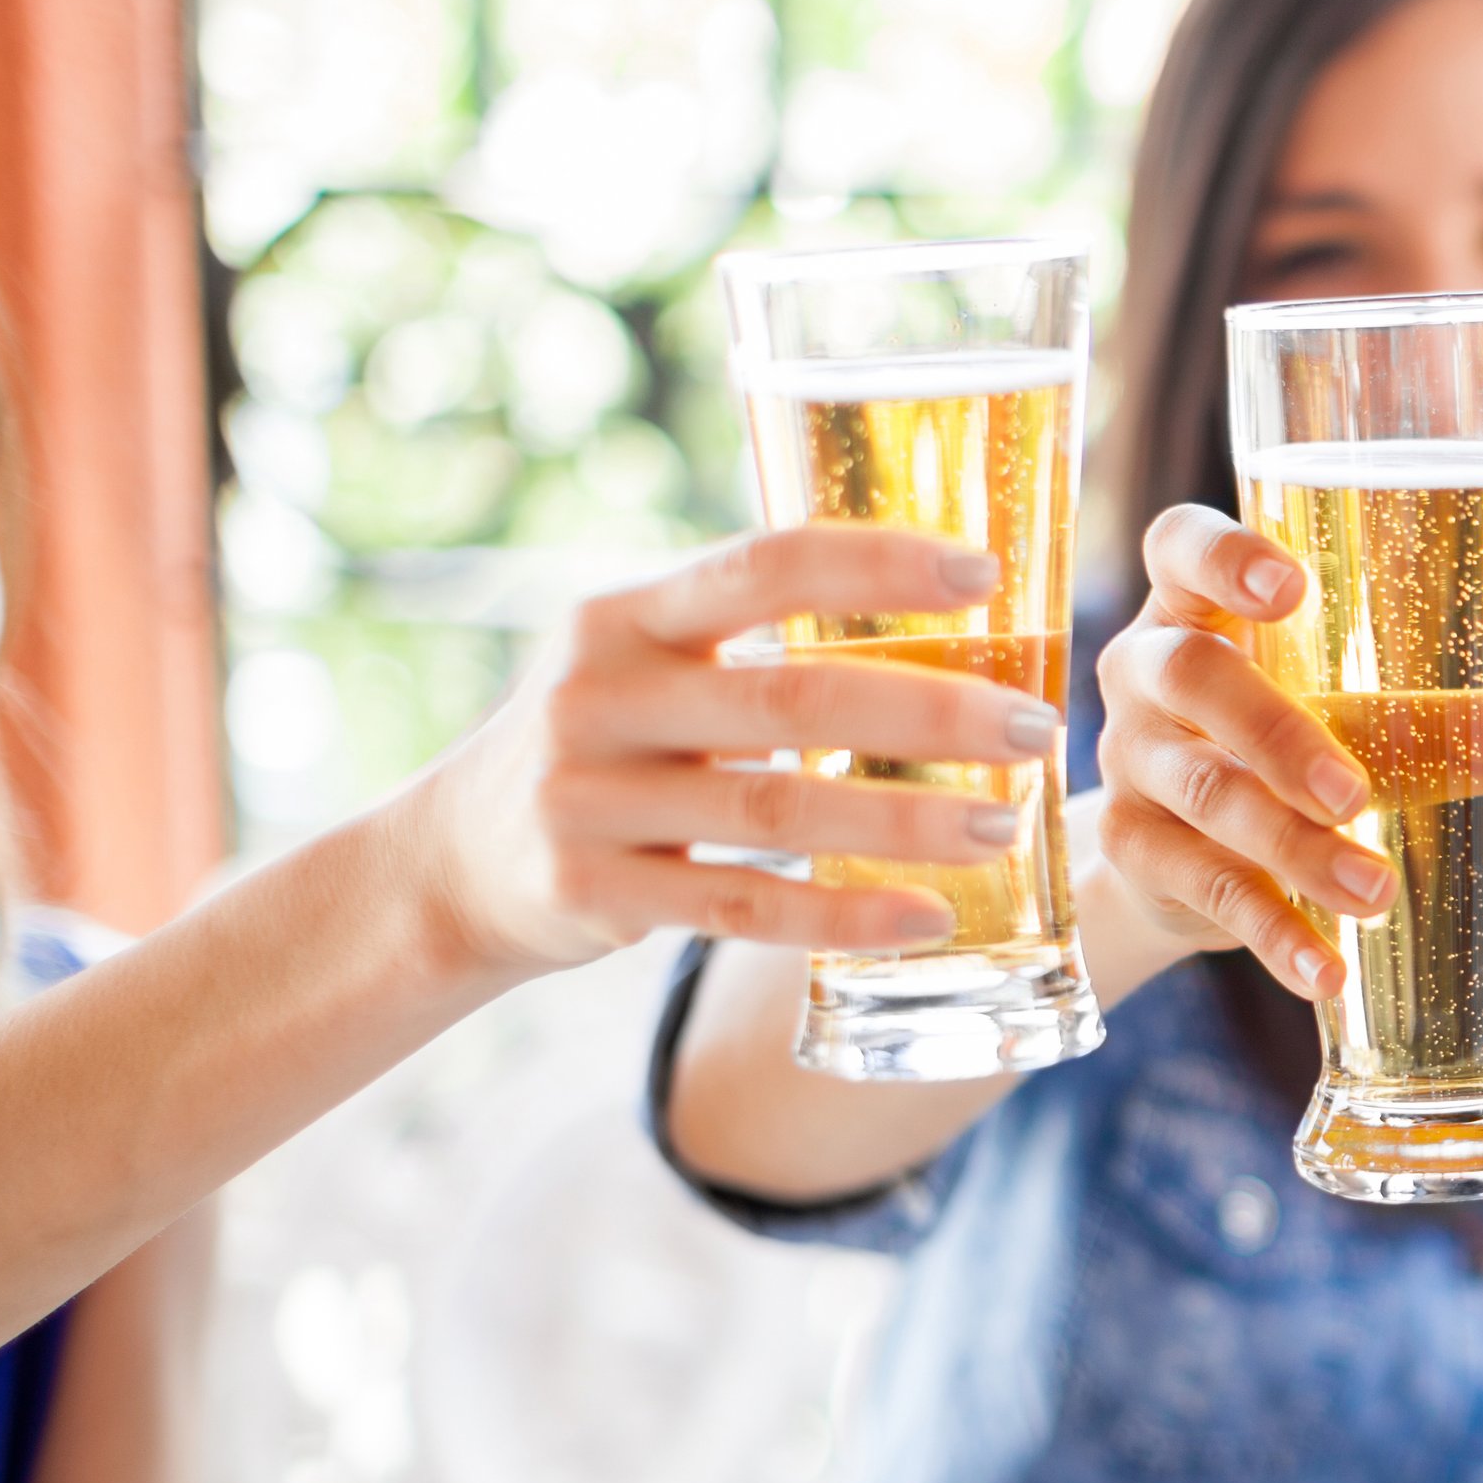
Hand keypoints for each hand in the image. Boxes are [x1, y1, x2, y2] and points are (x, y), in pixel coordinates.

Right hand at [416, 526, 1061, 974]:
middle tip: (1035, 727)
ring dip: (903, 822)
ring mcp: (587, 800)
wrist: (447, 864)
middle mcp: (598, 697)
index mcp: (624, 617)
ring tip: (1003, 826)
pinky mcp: (591, 894)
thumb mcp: (642, 664)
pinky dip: (841, 917)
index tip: (984, 574)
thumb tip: (943, 618)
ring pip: (776, 813)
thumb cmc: (602, 745)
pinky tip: (926, 917)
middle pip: (791, 699)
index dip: (876, 564)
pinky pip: (740, 909)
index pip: (762, 568)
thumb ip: (748, 639)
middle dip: (929, 713)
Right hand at [1093, 504, 1482, 999]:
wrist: (1188, 853)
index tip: (1291, 587)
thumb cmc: (1297, 740)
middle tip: (1354, 790)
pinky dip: (1272, 932)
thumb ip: (1470, 714)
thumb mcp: (1366, 713)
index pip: (1182, 545)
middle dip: (1274, 733)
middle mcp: (1149, 669)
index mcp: (1203, 603)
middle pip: (1190, 675)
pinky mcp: (1132, 849)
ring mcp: (1131, 759)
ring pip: (1202, 793)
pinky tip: (1327, 970)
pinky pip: (1199, 888)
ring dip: (1293, 847)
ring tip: (1374, 890)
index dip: (1223, 555)